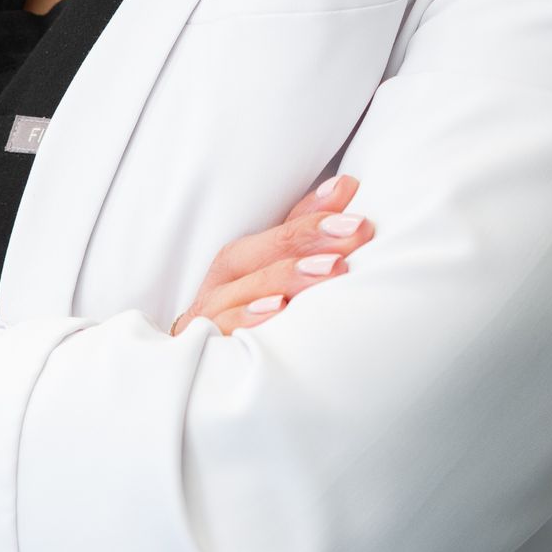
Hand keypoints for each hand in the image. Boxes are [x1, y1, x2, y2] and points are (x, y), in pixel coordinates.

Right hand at [170, 173, 372, 337]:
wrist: (193, 366)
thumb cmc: (246, 312)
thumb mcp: (275, 269)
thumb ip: (306, 229)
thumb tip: (345, 186)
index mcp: (241, 257)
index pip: (281, 232)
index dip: (318, 221)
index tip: (357, 219)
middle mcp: (223, 280)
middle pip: (262, 255)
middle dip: (309, 241)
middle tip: (354, 233)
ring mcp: (211, 312)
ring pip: (244, 288)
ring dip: (288, 276)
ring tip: (330, 269)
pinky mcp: (204, 345)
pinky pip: (222, 328)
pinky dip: (247, 318)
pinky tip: (278, 310)